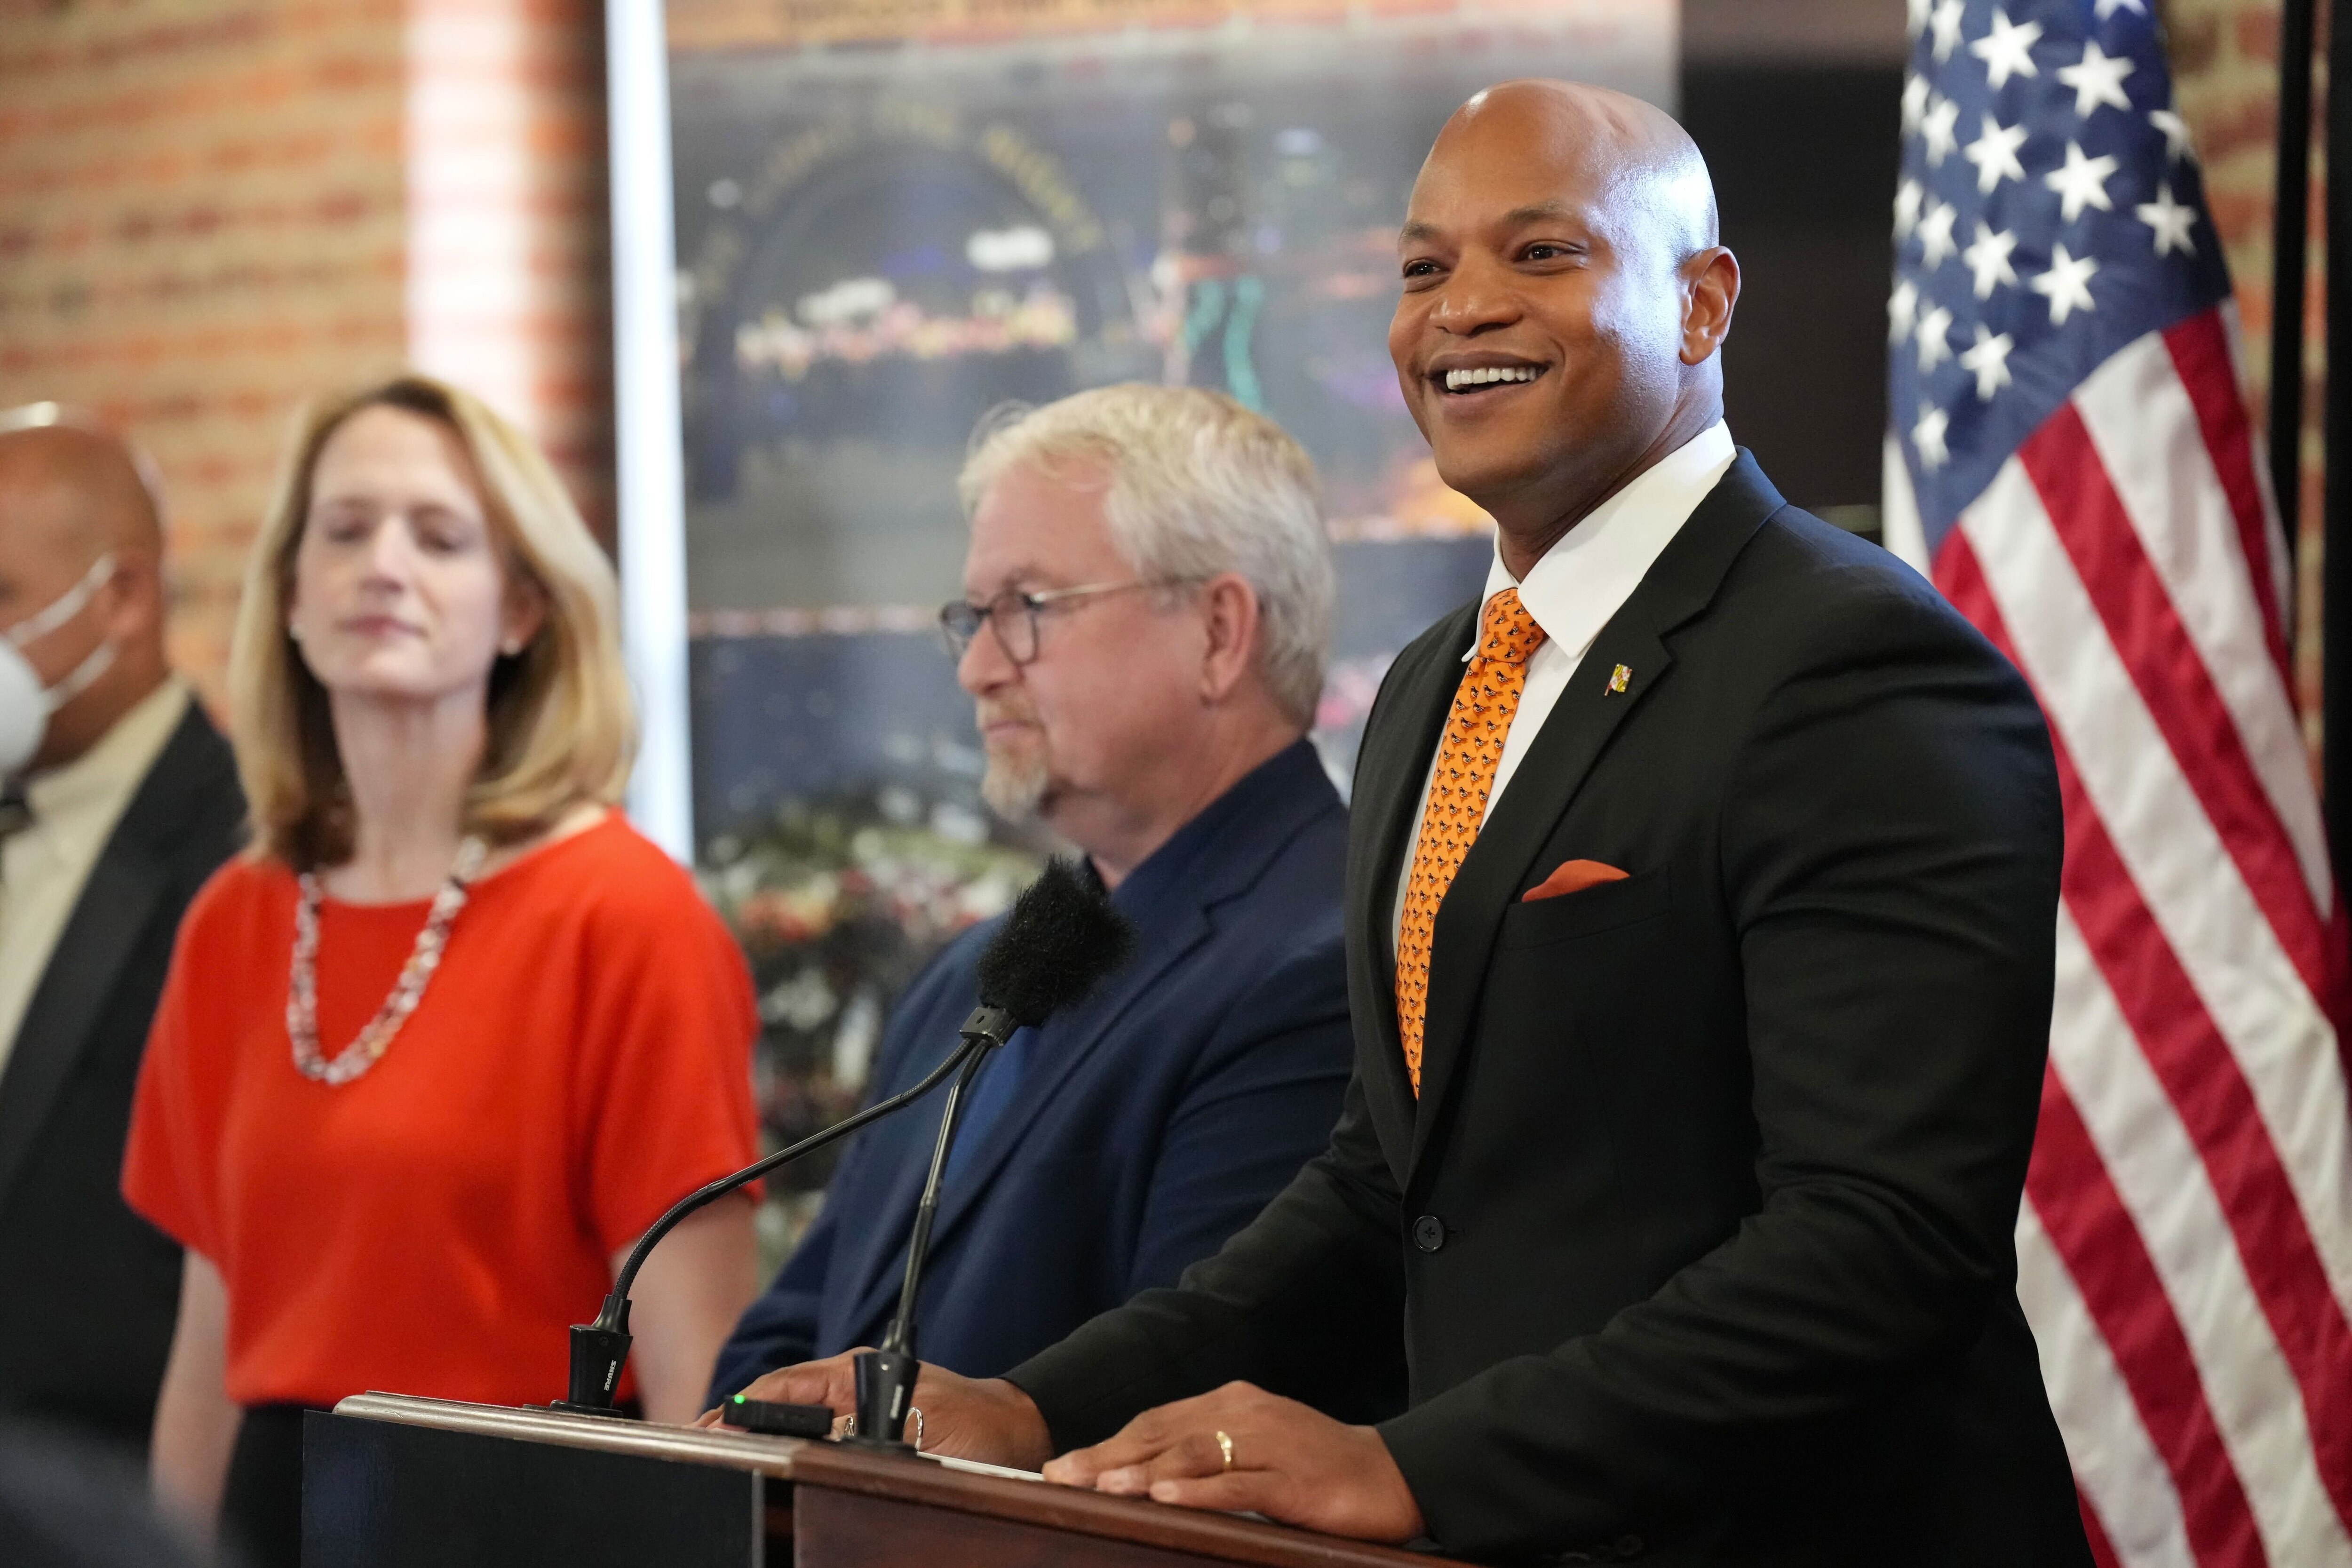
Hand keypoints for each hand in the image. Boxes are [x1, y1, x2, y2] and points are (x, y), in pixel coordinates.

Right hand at [694, 1348, 1053, 1468]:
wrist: (1016, 1434)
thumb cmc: (979, 1425)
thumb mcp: (921, 1428)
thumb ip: (868, 1431)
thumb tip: (817, 1439)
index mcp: (856, 1373)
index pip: (782, 1385)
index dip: (739, 1410)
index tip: (706, 1430)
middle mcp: (848, 1388)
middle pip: (774, 1405)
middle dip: (734, 1425)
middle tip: (695, 1451)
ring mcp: (852, 1412)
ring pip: (787, 1425)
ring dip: (754, 1440)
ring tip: (716, 1462)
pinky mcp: (860, 1438)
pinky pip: (810, 1444)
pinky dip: (782, 1453)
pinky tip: (761, 1471)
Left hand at [1044, 1381, 1423, 1541]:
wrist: (1390, 1475)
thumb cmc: (1314, 1470)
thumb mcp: (1254, 1453)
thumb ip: (1206, 1456)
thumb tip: (1145, 1478)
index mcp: (1232, 1404)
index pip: (1157, 1422)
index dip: (1108, 1444)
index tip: (1062, 1468)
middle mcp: (1245, 1413)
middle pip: (1165, 1434)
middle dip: (1109, 1455)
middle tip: (1061, 1477)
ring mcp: (1270, 1443)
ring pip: (1195, 1454)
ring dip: (1144, 1470)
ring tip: (1100, 1484)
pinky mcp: (1293, 1477)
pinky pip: (1239, 1483)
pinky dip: (1200, 1490)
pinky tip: (1167, 1498)